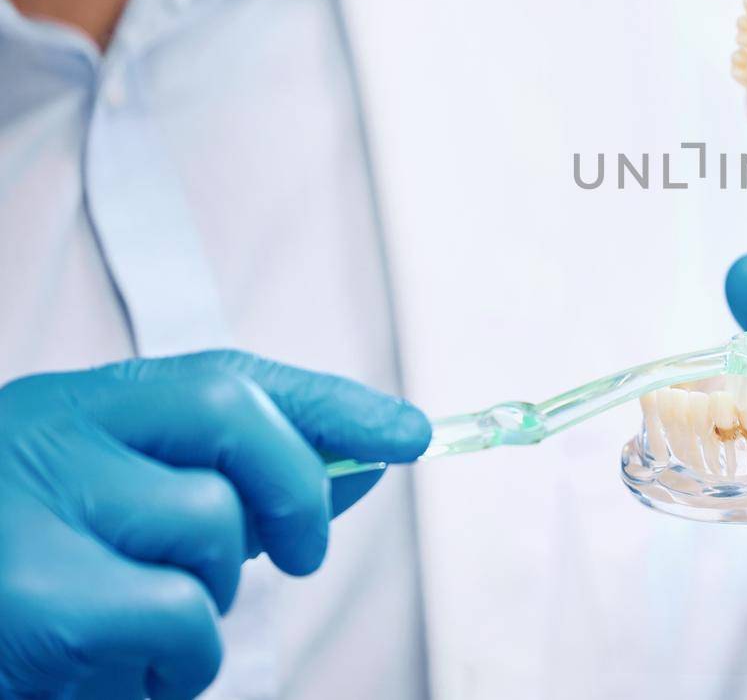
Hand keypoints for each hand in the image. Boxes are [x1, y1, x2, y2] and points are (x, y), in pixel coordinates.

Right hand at [0, 349, 430, 699]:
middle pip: (235, 429)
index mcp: (66, 409)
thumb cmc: (15, 578)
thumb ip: (225, 479)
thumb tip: (368, 460)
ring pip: (213, 528)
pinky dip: (174, 666)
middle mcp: (46, 436)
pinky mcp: (37, 603)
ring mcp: (35, 512)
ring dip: (209, 604)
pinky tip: (115, 678)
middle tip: (299, 555)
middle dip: (291, 493)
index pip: (225, 375)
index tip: (409, 433)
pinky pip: (181, 619)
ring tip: (140, 637)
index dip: (328, 401)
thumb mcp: (104, 509)